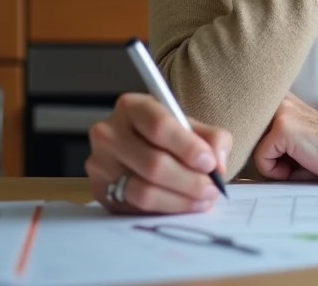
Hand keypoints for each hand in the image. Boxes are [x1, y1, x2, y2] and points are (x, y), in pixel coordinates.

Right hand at [86, 92, 232, 214]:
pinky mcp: (100, 192)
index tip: (209, 163)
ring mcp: (100, 164)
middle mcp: (109, 133)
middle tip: (212, 189)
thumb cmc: (171, 136)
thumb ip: (213, 139)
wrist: (145, 149)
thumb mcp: (194, 127)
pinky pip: (135, 208)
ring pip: (143, 191)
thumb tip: (217, 165)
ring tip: (203, 200)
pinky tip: (183, 206)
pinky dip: (165, 210)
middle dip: (189, 181)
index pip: (159, 126)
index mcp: (132, 107)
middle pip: (153, 163)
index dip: (187, 147)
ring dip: (180, 200)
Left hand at [253, 93, 317, 181]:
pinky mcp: (283, 127)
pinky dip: (276, 171)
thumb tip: (239, 148)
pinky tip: (297, 165)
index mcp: (281, 100)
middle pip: (247, 134)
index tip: (270, 153)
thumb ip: (267, 137)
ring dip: (271, 162)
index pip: (247, 121)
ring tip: (294, 161)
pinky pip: (262, 158)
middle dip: (261, 153)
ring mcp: (281, 112)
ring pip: (253, 147)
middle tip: (285, 160)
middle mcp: (280, 100)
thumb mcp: (290, 140)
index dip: (252, 142)